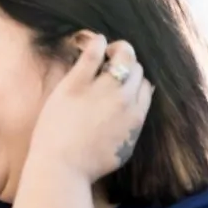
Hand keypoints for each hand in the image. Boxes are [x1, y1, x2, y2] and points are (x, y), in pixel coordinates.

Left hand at [28, 32, 153, 182]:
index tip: (124, 82)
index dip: (136, 82)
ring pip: (123, 57)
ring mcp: (101, 90)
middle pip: (136, 70)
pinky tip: (95, 40)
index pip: (145, 87)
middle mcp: (124, 99)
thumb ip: (130, 129)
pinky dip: (97, 43)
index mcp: (136, 116)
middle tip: (114, 63)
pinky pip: (93, 55)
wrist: (62, 167)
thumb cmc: (87, 165)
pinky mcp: (76, 84)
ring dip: (119, 50)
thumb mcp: (121, 151)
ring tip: (108, 49)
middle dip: (127, 66)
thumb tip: (133, 115)